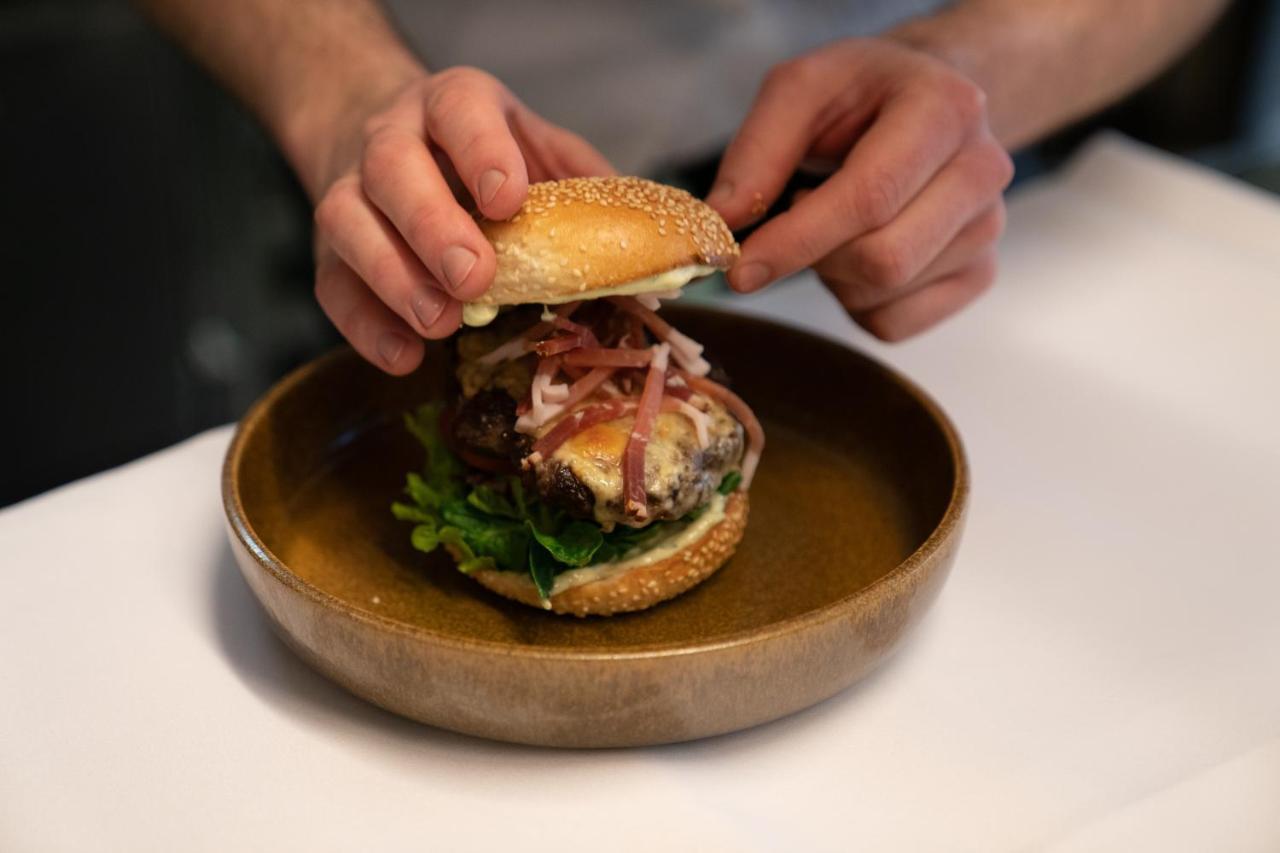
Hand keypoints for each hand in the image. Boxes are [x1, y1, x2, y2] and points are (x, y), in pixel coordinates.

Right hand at [312, 67, 613, 373]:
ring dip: (394, 277)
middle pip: (393, 168)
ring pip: (347, 223)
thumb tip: (653, 251)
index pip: (459, 110)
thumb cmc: (484, 160)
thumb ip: (585, 188)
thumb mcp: (540, 152)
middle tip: (476, 277)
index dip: (481, 150)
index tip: (508, 198)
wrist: (391, 146)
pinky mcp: (330, 252)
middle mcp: (392, 140)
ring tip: (442, 321)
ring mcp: (352, 194)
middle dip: (433, 224)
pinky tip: (407, 355)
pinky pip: (332, 286)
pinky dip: (366, 326)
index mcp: (452, 106)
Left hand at [708, 38, 1012, 340]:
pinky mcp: (978, 274)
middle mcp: (982, 170)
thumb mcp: (801, 89)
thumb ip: (757, 152)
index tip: (738, 270)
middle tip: (798, 213)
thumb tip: (723, 223)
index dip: (797, 241)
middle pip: (883, 259)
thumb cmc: (861, 96)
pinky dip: (854, 303)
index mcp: (944, 110)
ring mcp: (988, 228)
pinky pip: (895, 324)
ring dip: (832, 275)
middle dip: (816, 257)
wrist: (926, 102)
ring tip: (835, 223)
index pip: (870, 197)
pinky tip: (857, 253)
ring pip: (884, 294)